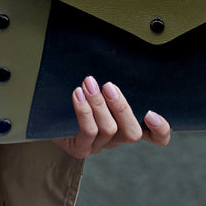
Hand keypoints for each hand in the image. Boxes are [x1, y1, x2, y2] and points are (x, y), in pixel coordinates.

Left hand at [52, 77, 170, 158]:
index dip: (160, 130)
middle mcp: (116, 139)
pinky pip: (87, 133)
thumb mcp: (98, 88)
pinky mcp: (80, 149)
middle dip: (122, 108)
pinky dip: (84, 112)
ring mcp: (99, 146)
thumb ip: (112, 82)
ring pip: (109, 130)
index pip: (156, 137)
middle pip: (132, 133)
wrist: (45, 113)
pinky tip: (77, 94)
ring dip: (99, 104)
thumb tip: (118, 56)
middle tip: (109, 86)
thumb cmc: (77, 95)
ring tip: (88, 83)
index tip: (150, 113)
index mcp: (127, 124)